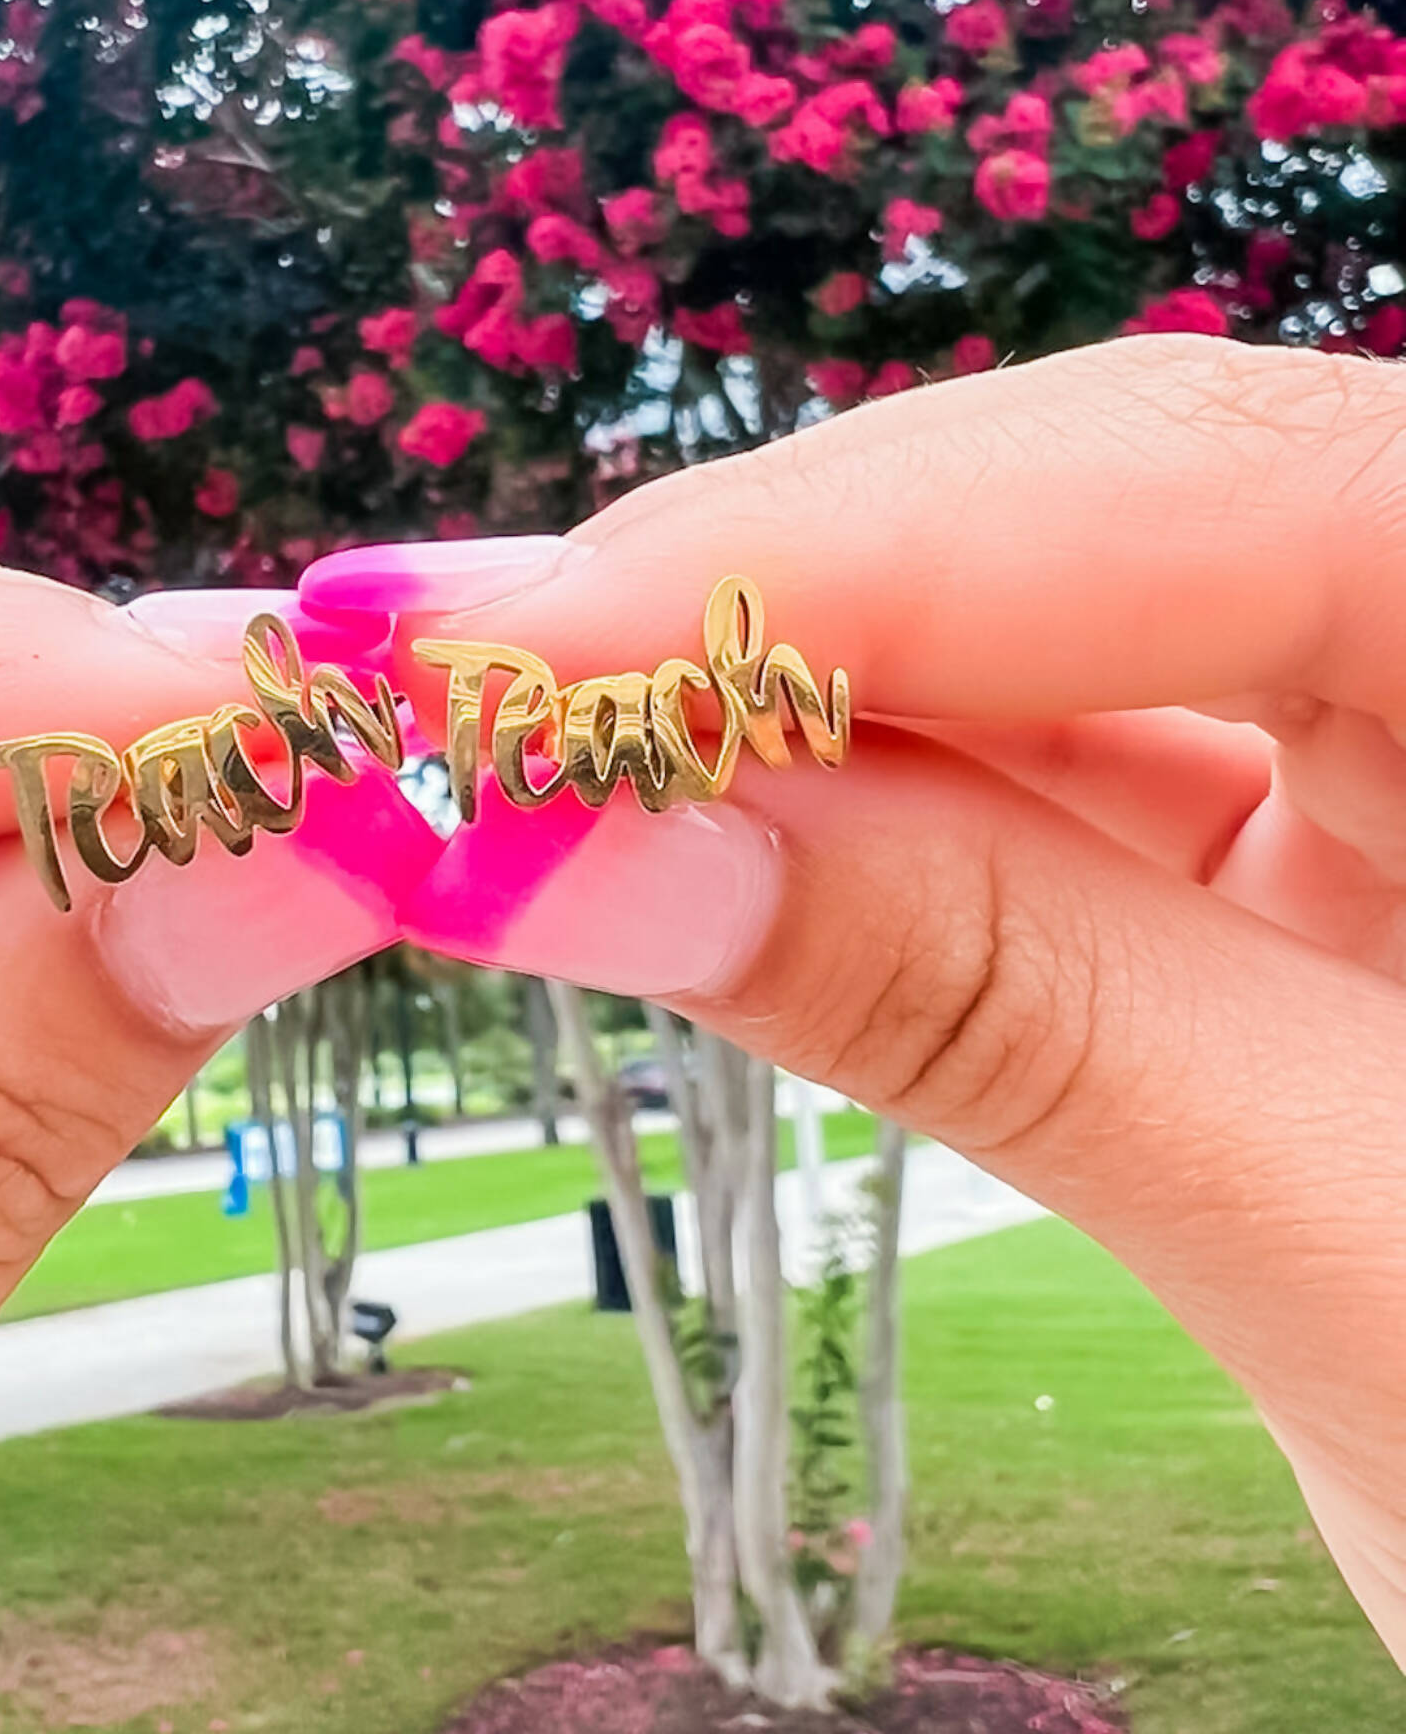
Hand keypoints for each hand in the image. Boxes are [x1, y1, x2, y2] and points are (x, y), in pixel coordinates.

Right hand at [303, 335, 1405, 1663]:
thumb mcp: (1373, 1270)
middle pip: (1094, 514)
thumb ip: (1006, 1013)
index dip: (823, 555)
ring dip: (763, 704)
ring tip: (512, 745)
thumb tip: (588, 838)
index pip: (1221, 482)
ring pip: (1035, 635)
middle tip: (443, 681)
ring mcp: (1396, 735)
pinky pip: (1039, 773)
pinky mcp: (1297, 848)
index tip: (499, 652)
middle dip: (757, 603)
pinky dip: (847, 809)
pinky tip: (680, 816)